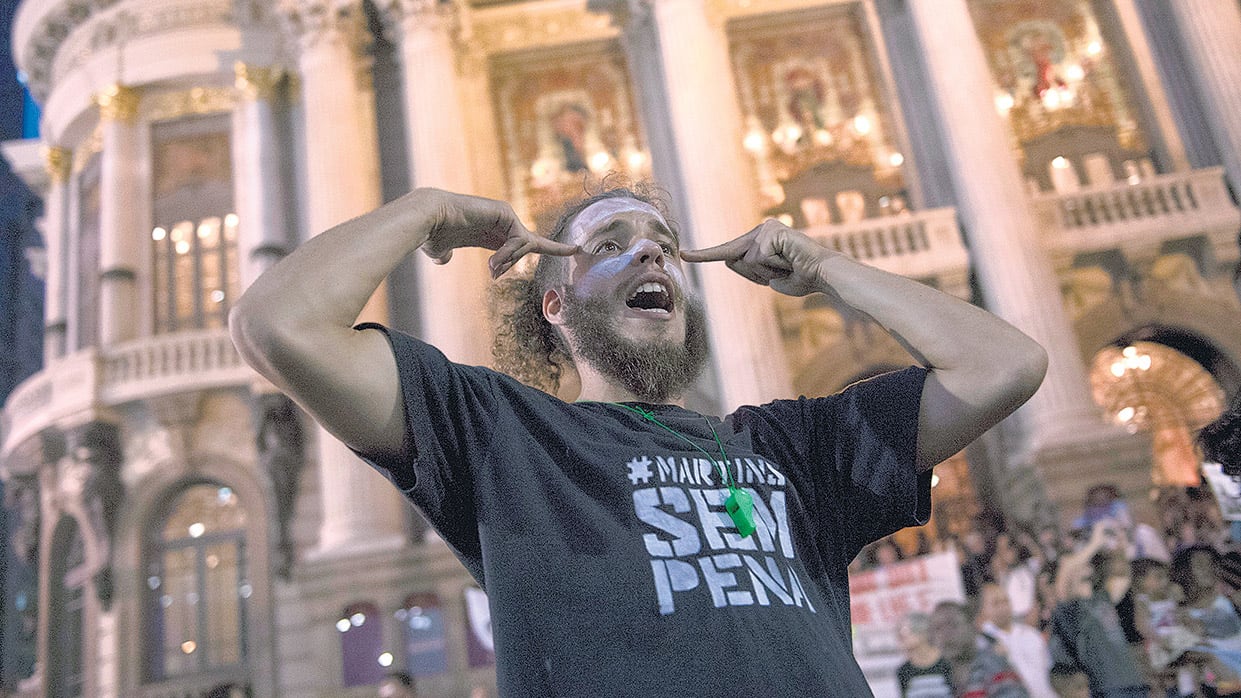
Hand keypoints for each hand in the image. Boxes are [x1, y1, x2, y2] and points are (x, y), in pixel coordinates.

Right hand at [414, 189, 577, 277]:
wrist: (427, 219)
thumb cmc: (432, 234)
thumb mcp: (441, 250)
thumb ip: (447, 256)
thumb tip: (445, 258)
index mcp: (494, 233)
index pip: (527, 242)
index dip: (551, 247)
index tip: (575, 250)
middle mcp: (503, 222)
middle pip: (527, 250)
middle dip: (511, 264)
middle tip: (493, 272)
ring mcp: (506, 215)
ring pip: (523, 247)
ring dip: (506, 261)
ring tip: (490, 266)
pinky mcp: (506, 212)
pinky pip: (518, 241)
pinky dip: (508, 254)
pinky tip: (493, 258)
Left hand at [680, 219, 837, 296]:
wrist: (823, 275)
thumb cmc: (800, 278)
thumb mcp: (767, 278)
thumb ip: (749, 269)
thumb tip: (729, 258)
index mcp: (757, 240)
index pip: (727, 250)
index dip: (703, 254)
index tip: (682, 254)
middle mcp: (760, 230)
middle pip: (733, 259)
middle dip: (753, 274)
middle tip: (781, 272)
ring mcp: (765, 229)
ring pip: (746, 261)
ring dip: (766, 272)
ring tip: (787, 267)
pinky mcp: (771, 232)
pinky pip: (758, 258)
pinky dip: (773, 266)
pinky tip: (789, 261)